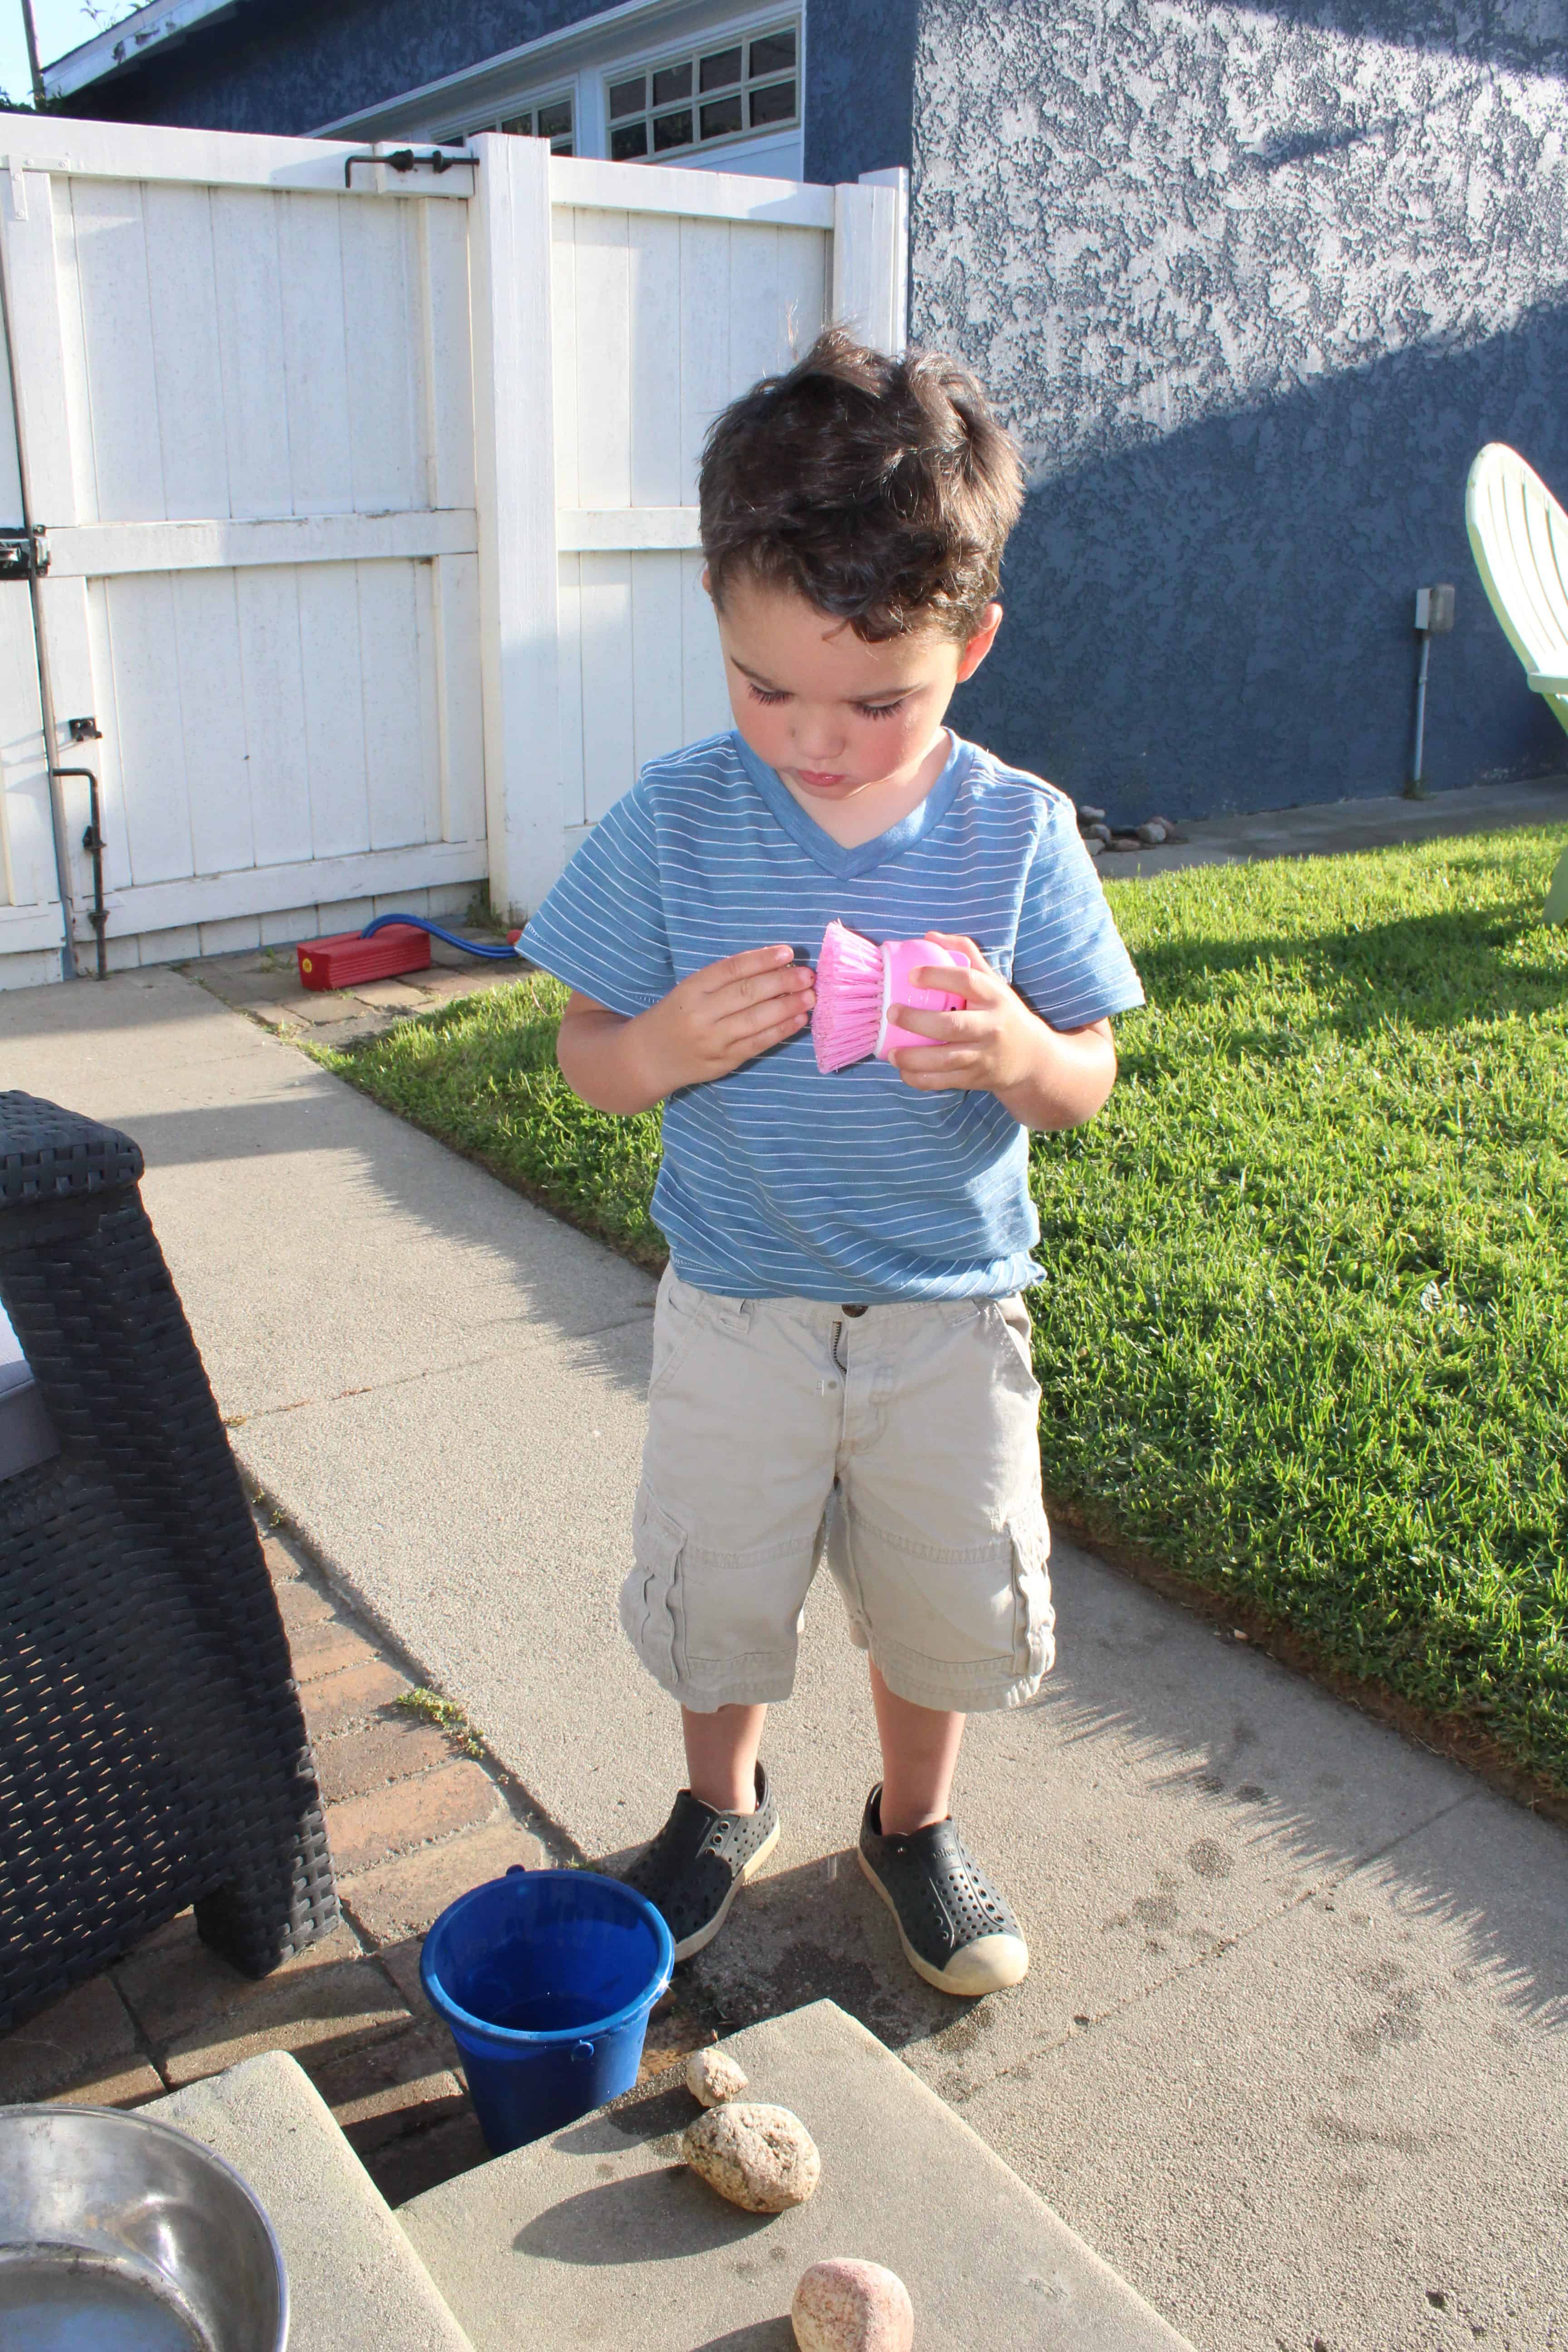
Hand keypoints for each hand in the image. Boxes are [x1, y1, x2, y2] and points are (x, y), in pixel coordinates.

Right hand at [633, 944, 813, 1095]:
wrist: (648, 1057)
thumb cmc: (676, 1016)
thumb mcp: (691, 991)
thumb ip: (725, 981)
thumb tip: (775, 967)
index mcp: (691, 989)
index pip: (731, 969)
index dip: (762, 959)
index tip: (788, 952)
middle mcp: (701, 1014)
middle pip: (747, 993)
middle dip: (782, 982)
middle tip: (809, 975)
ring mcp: (713, 1040)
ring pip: (756, 1020)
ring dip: (788, 1007)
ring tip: (811, 996)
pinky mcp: (724, 1061)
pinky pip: (758, 1044)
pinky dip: (781, 1031)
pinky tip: (799, 1020)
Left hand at [887, 931, 1041, 1094]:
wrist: (1031, 1059)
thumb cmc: (1003, 1013)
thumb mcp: (993, 982)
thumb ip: (965, 955)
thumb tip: (929, 936)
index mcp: (995, 997)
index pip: (967, 981)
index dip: (937, 976)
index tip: (912, 975)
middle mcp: (992, 1027)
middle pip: (952, 1025)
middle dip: (917, 1021)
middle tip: (892, 1013)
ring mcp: (984, 1056)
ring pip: (946, 1059)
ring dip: (914, 1057)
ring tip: (891, 1052)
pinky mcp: (976, 1079)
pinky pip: (944, 1081)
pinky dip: (920, 1079)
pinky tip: (903, 1070)